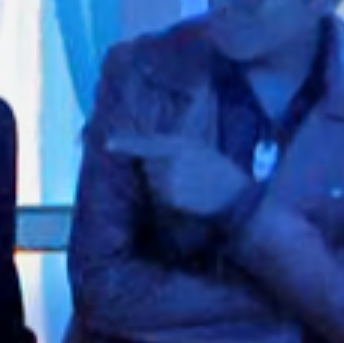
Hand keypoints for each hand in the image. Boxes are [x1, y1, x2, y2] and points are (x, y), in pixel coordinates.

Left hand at [106, 130, 254, 220]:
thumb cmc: (221, 172)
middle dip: (156, 169)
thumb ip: (176, 149)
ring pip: (153, 183)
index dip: (125, 143)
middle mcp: (171, 160)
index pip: (145, 143)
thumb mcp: (201, 150)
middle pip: (147, 166)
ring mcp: (170, 180)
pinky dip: (168, 199)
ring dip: (163, 185)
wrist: (236, 197)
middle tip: (184, 174)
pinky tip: (188, 198)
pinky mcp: (171, 198)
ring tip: (189, 186)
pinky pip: (161, 198)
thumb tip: (150, 155)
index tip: (108, 143)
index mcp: (180, 144)